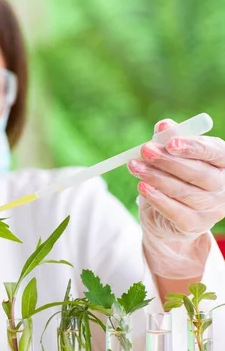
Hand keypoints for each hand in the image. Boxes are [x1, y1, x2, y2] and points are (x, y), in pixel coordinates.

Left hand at [128, 119, 224, 278]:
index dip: (193, 147)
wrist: (168, 217)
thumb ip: (170, 139)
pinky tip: (142, 186)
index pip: (215, 152)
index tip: (169, 142)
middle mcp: (223, 186)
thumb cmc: (175, 178)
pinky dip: (157, 198)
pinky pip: (174, 210)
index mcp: (223, 163)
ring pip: (183, 191)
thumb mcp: (173, 156)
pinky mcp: (195, 225)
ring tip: (135, 166)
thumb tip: (163, 126)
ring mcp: (212, 209)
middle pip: (198, 173)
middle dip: (168, 161)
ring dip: (156, 177)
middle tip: (145, 150)